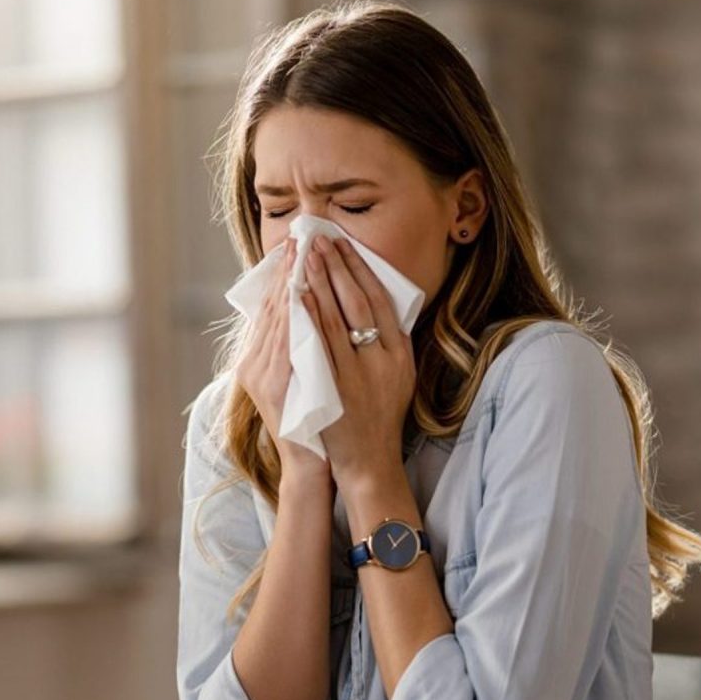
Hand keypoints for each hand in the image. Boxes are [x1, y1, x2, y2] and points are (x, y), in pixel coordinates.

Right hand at [236, 237, 332, 485]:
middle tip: (302, 237)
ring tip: (305, 255)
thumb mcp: (299, 377)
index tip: (297, 245)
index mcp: (257, 359)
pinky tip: (304, 295)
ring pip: (278, 321)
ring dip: (292, 285)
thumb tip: (307, 308)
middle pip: (272, 308)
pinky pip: (287, 345)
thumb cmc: (312, 419)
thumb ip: (297, 346)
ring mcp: (262, 377)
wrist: (310, 462)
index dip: (284, 274)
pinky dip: (295, 317)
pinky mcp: (275, 388)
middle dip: (288, 271)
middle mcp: (253, 365)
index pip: (271, 307)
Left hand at [298, 235, 415, 485]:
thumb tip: (371, 301)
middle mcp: (384, 359)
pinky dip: (310, 317)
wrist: (370, 461)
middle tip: (319, 238)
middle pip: (358, 300)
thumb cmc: (379, 415)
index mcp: (401, 352)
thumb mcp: (397, 374)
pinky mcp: (336, 387)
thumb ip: (387, 341)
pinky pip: (320, 345)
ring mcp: (360, 373)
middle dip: (336, 266)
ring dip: (319, 283)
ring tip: (305, 256)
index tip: (342, 243)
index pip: (379, 298)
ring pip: (338, 318)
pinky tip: (299, 296)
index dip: (359, 268)